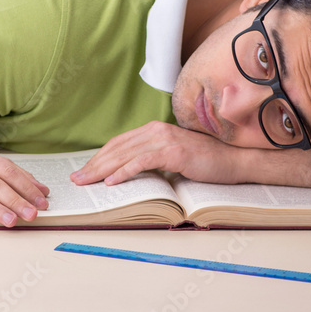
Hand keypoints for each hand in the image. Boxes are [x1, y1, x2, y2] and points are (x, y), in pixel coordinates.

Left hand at [70, 121, 243, 185]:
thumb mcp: (173, 157)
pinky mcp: (173, 152)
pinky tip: (112, 181)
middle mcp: (156, 130)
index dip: (99, 157)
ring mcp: (164, 140)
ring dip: (102, 170)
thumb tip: (129, 172)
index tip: (84, 170)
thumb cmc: (205, 161)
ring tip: (87, 181)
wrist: (233, 160)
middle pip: (117, 148)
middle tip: (77, 179)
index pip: (118, 143)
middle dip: (94, 164)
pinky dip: (125, 172)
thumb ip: (152, 159)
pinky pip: (142, 162)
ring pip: (125, 155)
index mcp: (153, 130)